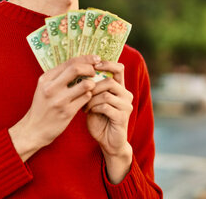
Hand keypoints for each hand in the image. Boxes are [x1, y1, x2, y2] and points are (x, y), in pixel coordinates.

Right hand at [9, 55, 99, 161]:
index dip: (86, 59)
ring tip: (91, 85)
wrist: (34, 129)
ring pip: (84, 85)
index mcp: (45, 79)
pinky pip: (85, 99)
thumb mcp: (45, 87)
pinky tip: (86, 97)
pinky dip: (89, 95)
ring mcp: (59, 100)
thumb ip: (59, 76)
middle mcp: (51, 88)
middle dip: (90, 68)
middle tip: (95, 71)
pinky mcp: (67, 112)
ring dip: (92, 83)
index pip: (69, 62)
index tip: (95, 59)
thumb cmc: (42, 106)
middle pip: (76, 69)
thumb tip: (81, 63)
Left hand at [85, 61, 133, 182]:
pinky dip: (94, 108)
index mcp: (120, 88)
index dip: (107, 64)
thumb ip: (92, 88)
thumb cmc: (99, 119)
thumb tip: (79, 73)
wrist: (108, 142)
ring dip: (91, 99)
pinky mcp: (122, 117)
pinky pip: (105, 106)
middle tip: (82, 94)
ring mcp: (126, 106)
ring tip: (84, 106)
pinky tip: (89, 112)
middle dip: (92, 87)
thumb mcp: (94, 100)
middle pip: (109, 81)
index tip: (93, 64)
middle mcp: (126, 95)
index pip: (118, 68)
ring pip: (106, 94)